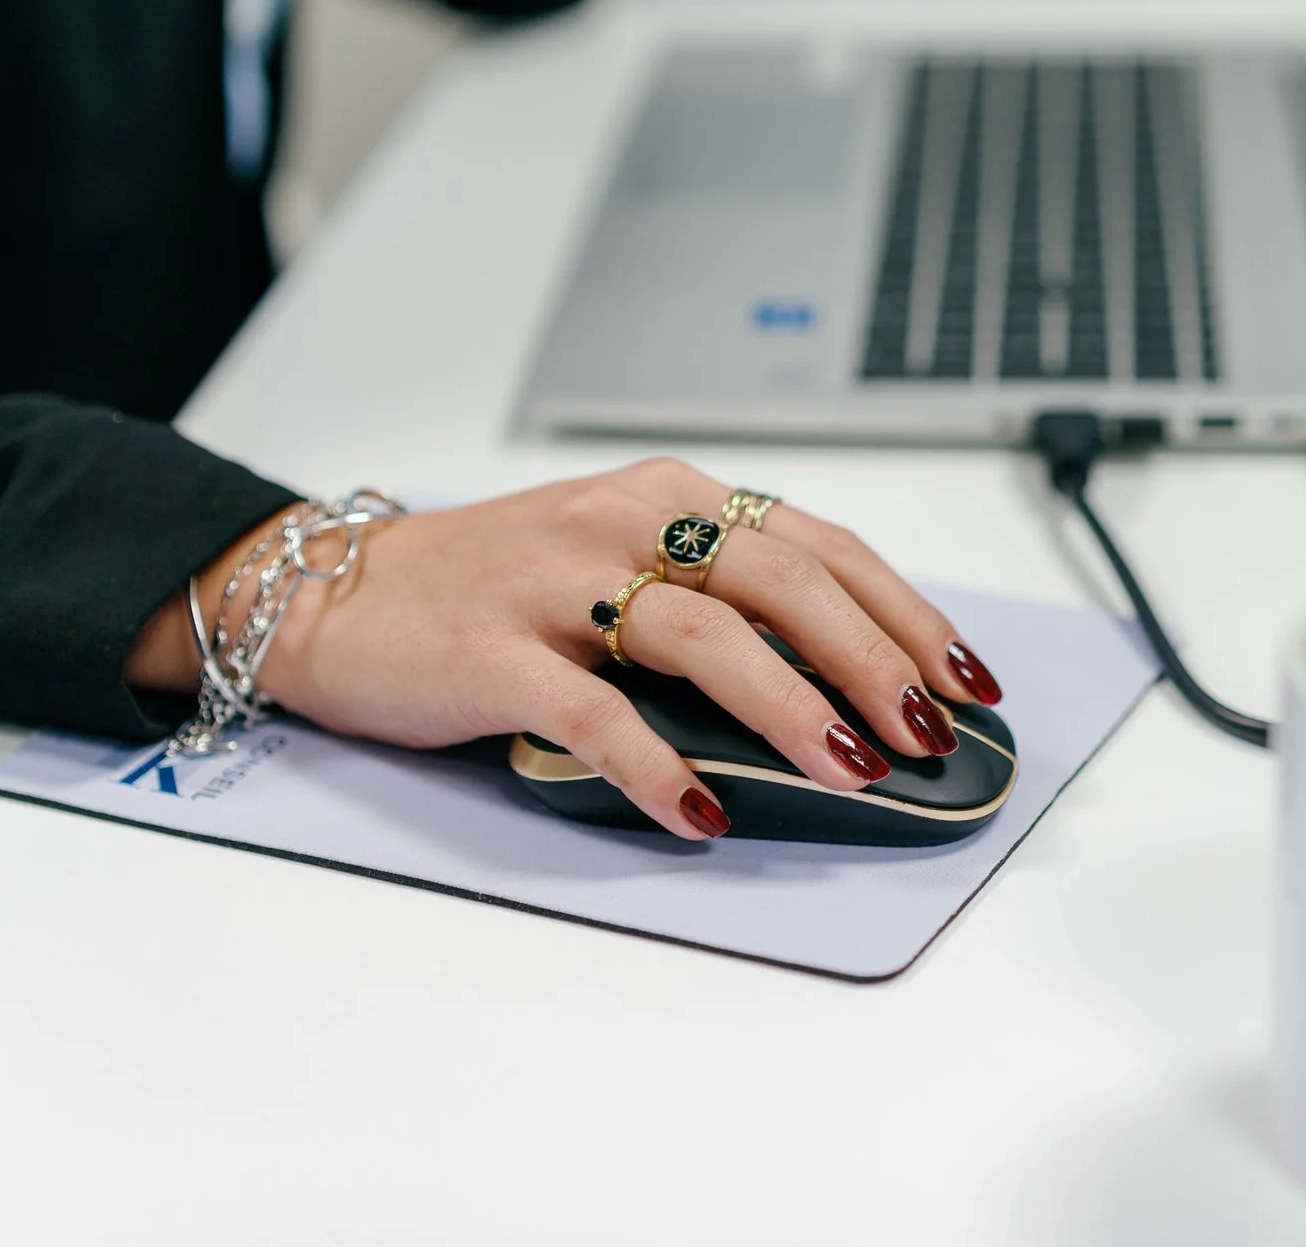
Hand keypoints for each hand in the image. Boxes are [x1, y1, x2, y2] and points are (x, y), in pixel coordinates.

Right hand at [127, 461, 1005, 839]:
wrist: (337, 594)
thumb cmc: (493, 589)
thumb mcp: (616, 558)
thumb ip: (715, 593)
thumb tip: (845, 677)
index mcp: (668, 493)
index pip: (820, 544)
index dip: (905, 611)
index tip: (968, 678)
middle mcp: (622, 519)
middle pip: (782, 581)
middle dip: (874, 660)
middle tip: (930, 732)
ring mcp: (556, 583)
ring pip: (703, 636)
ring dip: (792, 706)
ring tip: (852, 770)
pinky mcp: (494, 651)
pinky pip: (594, 710)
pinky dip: (656, 765)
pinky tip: (700, 812)